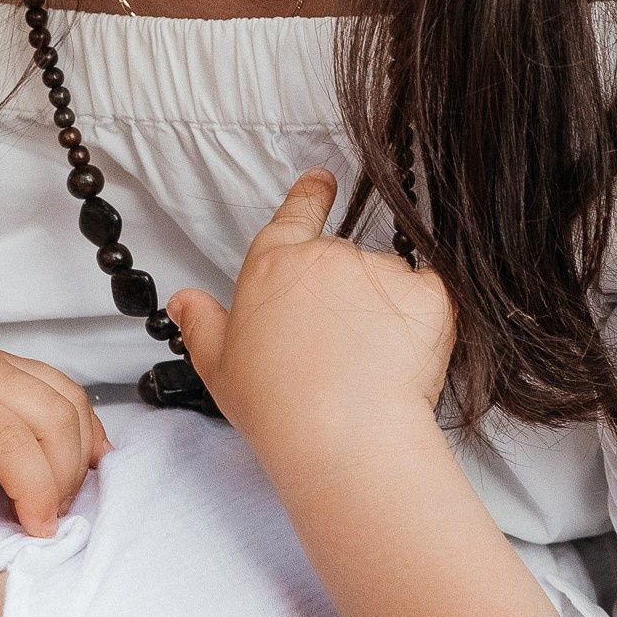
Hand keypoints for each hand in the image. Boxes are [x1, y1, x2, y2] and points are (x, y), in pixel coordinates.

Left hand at [0, 338, 106, 549]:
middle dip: (63, 477)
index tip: (36, 533)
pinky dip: (75, 420)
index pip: (16, 443)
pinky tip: (75, 456)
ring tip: (54, 497)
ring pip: (65, 396)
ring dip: (75, 449)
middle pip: (54, 416)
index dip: (38, 493)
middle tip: (42, 522)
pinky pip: (56, 384)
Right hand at [169, 173, 455, 438]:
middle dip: (345, 297)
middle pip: (342, 262)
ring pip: (387, 281)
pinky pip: (430, 297)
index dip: (311, 194)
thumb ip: (202, 324)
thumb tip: (186, 301)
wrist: (343, 435)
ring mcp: (379, 272)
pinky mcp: (426, 295)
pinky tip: (403, 359)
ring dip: (383, 311)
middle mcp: (327, 256)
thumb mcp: (219, 367)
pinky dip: (423, 324)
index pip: (296, 213)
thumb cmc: (277, 408)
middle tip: (339, 350)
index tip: (322, 181)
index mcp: (274, 266)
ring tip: (369, 365)